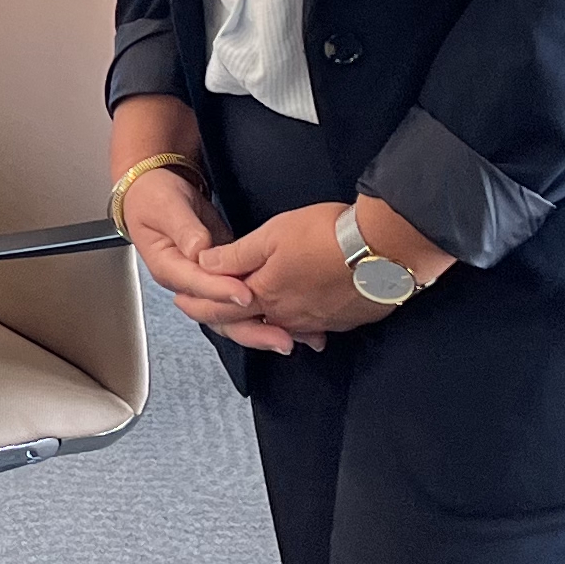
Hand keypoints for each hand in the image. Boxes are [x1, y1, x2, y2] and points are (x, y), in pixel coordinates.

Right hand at [110, 97, 281, 350]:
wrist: (155, 193)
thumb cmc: (155, 198)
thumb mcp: (165, 207)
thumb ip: (184, 228)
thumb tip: (199, 249)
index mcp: (169, 268)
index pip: (197, 285)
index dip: (221, 291)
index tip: (246, 294)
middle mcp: (189, 284)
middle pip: (218, 316)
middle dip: (251, 328)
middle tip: (282, 337)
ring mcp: (207, 284)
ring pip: (233, 316)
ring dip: (263, 328)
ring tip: (295, 338)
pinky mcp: (225, 278)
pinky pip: (244, 300)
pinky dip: (267, 312)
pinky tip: (293, 321)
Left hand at [203, 197, 450, 346]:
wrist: (383, 250)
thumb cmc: (327, 236)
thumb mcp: (272, 235)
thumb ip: (237, 255)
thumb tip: (205, 264)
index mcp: (265, 294)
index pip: (220, 307)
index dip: (198, 305)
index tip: (182, 303)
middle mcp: (287, 315)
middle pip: (249, 323)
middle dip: (226, 319)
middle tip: (210, 315)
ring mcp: (317, 321)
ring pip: (283, 328)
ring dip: (265, 327)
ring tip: (255, 325)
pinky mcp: (343, 321)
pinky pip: (315, 328)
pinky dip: (303, 327)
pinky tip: (305, 327)